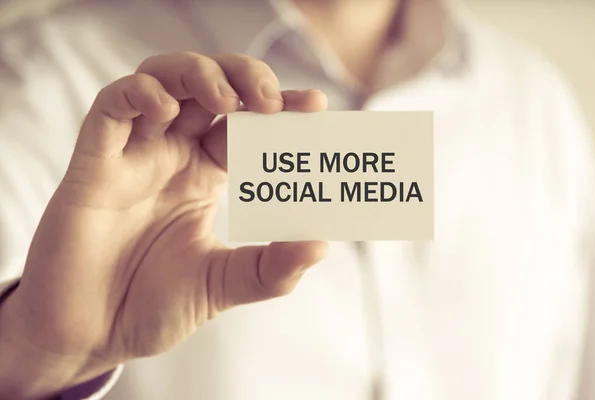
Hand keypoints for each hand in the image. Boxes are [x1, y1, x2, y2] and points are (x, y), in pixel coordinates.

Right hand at [0, 52, 327, 398]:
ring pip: (161, 79)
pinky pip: (111, 108)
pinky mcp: (93, 165)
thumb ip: (272, 269)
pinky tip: (166, 112)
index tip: (316, 104)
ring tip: (228, 99)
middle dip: (243, 77)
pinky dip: (139, 95)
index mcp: (204, 175)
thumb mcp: (223, 285)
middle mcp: (171, 156)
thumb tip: (322, 244)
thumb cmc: (152, 306)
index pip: (245, 123)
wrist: (90, 336)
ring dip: (197, 74)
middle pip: (207, 86)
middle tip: (272, 99)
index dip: (279, 106)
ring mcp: (132, 155)